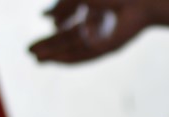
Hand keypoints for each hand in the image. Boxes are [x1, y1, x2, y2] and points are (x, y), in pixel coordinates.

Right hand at [30, 0, 146, 63]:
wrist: (138, 1)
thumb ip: (63, 7)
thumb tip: (44, 18)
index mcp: (92, 14)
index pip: (66, 29)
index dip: (50, 36)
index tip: (34, 43)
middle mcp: (96, 29)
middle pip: (67, 41)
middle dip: (48, 47)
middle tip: (29, 53)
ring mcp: (102, 40)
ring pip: (73, 50)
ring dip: (54, 55)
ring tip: (36, 58)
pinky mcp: (108, 49)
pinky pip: (85, 56)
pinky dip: (68, 57)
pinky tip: (54, 60)